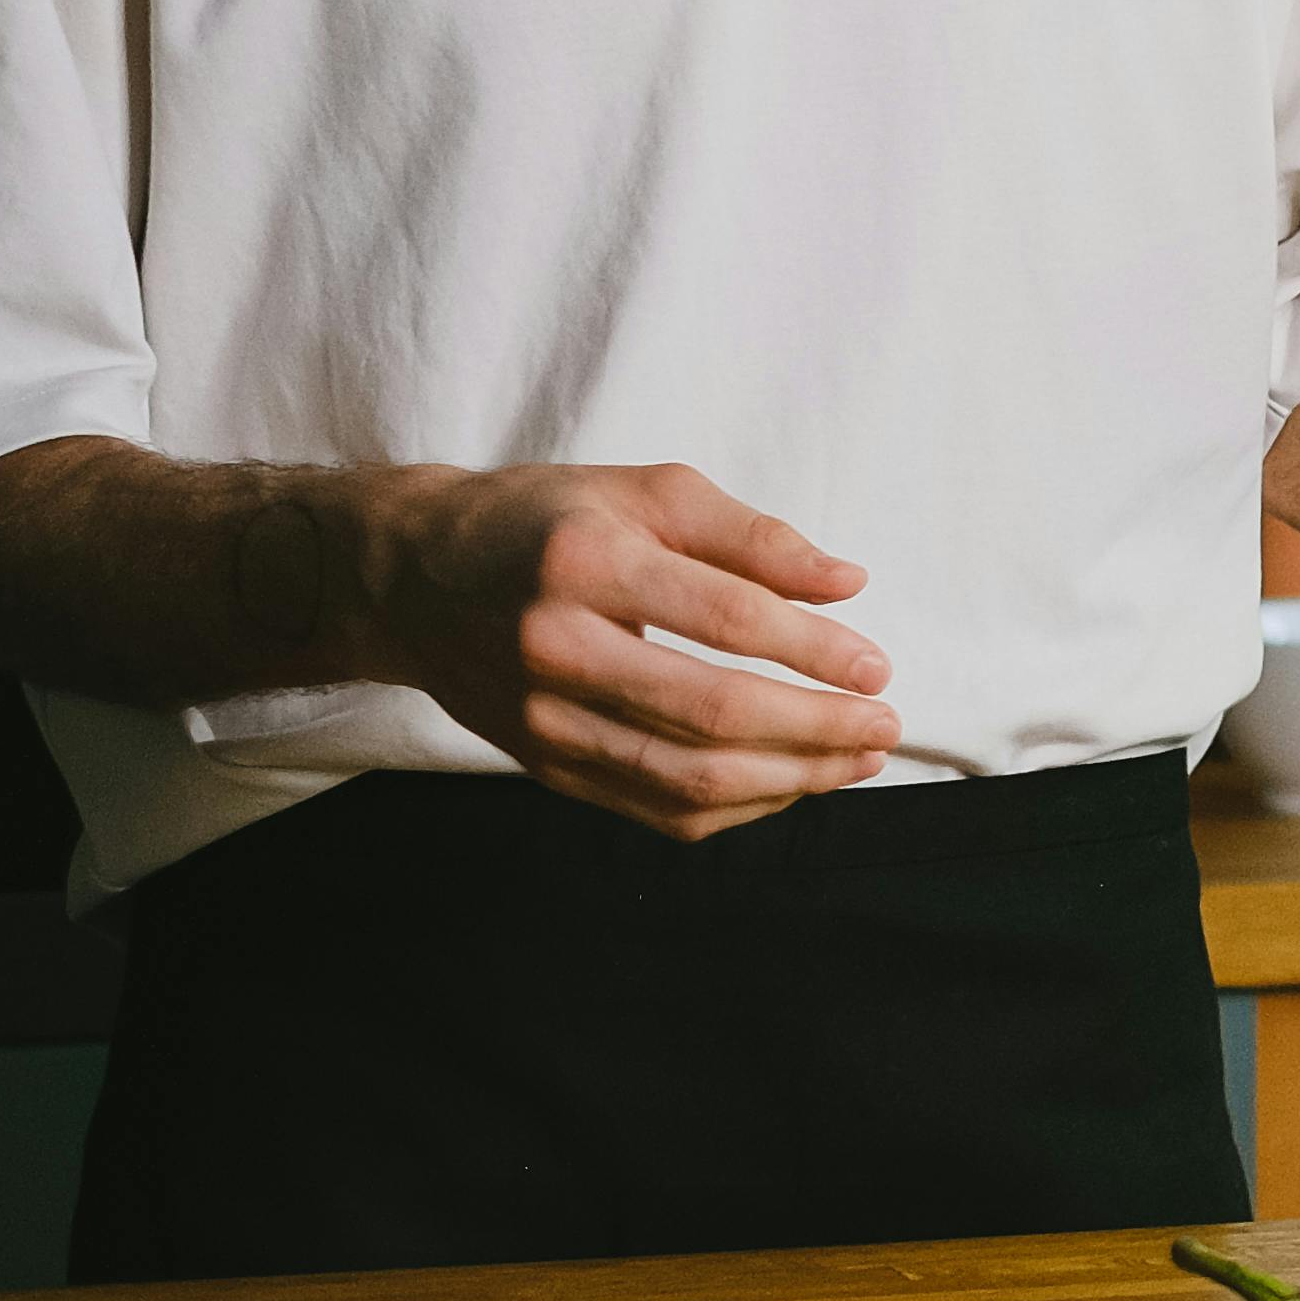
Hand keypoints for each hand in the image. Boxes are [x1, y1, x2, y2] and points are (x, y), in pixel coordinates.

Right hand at [367, 461, 900, 839]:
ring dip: (788, 779)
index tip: (877, 666)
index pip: (724, 618)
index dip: (812, 649)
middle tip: (884, 724)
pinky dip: (734, 806)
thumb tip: (848, 583)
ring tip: (857, 760)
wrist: (415, 578)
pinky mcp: (542, 766)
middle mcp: (556, 646)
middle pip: (709, 712)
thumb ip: (752, 536)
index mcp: (587, 563)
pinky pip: (652, 808)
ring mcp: (543, 719)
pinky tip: (789, 784)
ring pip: (682, 776)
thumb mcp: (647, 492)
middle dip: (815, 729)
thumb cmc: (549, 522)